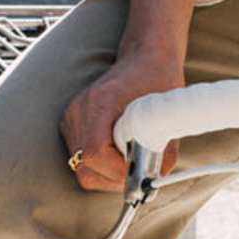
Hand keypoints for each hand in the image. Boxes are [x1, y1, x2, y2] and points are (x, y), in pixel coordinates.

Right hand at [59, 44, 184, 192]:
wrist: (145, 57)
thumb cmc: (158, 80)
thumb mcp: (167, 113)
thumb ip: (162, 151)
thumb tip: (154, 181)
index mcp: (101, 101)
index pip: (95, 153)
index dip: (117, 171)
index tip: (138, 171)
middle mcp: (80, 109)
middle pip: (84, 165)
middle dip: (113, 177)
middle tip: (137, 172)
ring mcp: (72, 116)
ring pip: (81, 166)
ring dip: (106, 173)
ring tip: (130, 161)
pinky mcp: (71, 123)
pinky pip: (80, 157)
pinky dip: (100, 164)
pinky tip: (119, 153)